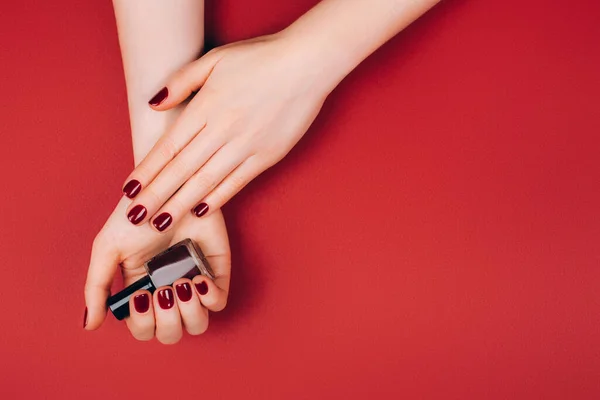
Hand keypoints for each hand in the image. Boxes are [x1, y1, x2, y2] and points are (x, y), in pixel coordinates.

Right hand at [84, 196, 229, 343]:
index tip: (141, 295)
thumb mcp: (107, 248)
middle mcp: (169, 293)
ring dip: (189, 313)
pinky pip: (220, 303)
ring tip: (180, 284)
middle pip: (170, 333)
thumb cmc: (137, 214)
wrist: (168, 187)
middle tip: (163, 290)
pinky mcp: (217, 272)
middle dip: (166, 322)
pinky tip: (197, 278)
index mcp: (142, 292)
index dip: (143, 324)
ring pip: (197, 325)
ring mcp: (194, 284)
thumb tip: (89, 325)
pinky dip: (209, 298)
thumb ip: (97, 287)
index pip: (144, 330)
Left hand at [120, 32, 329, 230]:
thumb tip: (154, 104)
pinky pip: (237, 182)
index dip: (147, 170)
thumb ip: (182, 82)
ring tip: (160, 224)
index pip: (169, 146)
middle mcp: (223, 129)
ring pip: (206, 181)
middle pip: (182, 169)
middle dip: (155, 195)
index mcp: (206, 106)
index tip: (129, 189)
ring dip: (180, 204)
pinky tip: (201, 211)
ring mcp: (246, 145)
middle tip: (134, 217)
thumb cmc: (261, 58)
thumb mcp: (214, 58)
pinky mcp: (267, 156)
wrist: (306, 64)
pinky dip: (218, 198)